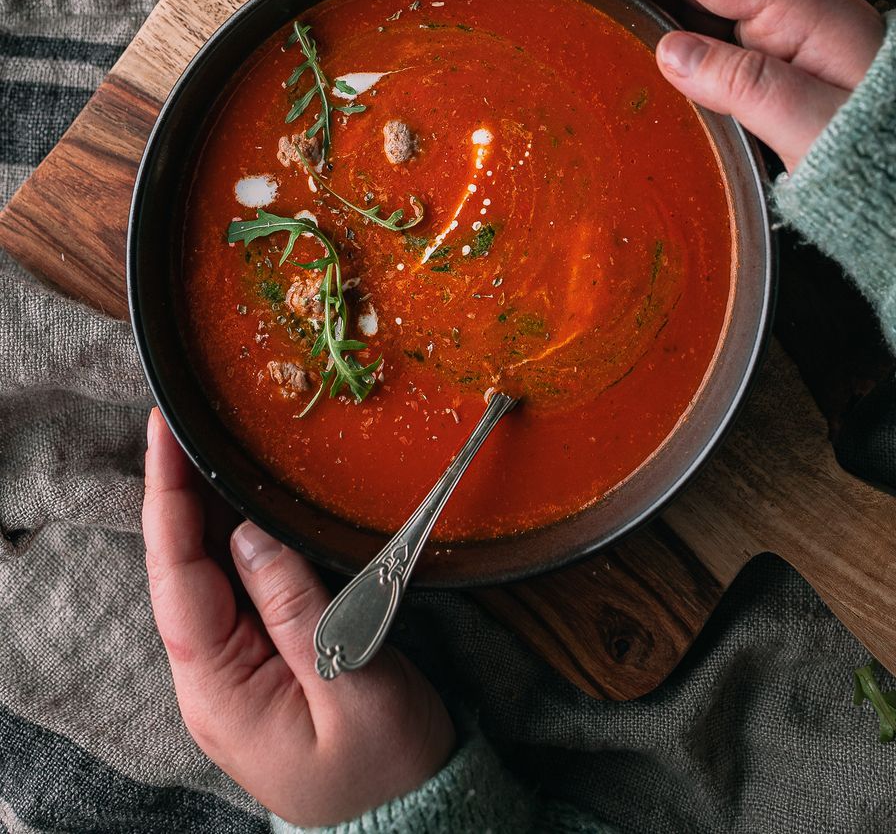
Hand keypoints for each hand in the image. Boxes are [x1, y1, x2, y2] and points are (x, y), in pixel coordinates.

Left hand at [142, 409, 454, 826]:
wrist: (413, 814)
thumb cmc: (386, 763)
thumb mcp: (352, 682)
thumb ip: (297, 609)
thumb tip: (250, 534)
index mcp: (220, 689)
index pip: (178, 578)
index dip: (168, 501)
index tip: (164, 438)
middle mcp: (211, 677)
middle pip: (181, 568)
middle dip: (178, 492)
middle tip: (183, 421)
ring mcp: (233, 670)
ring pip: (207, 574)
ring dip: (205, 510)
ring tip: (204, 444)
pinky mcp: (260, 662)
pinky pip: (237, 589)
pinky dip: (235, 538)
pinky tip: (242, 502)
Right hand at [508, 0, 884, 171]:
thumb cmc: (892, 157)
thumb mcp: (818, 125)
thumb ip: (746, 84)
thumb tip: (668, 48)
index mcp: (797, 9)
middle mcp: (785, 8)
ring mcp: (779, 33)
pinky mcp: (773, 62)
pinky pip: (701, 20)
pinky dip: (651, 5)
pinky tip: (619, 18)